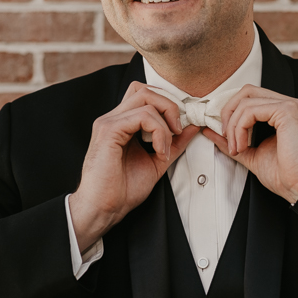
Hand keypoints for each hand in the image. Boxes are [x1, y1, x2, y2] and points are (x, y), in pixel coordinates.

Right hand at [69, 82, 198, 250]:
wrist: (104, 208)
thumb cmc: (123, 189)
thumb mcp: (157, 161)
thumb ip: (173, 142)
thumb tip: (193, 126)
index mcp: (122, 123)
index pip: (146, 95)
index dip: (167, 105)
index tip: (181, 128)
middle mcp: (113, 118)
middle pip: (146, 89)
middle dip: (169, 106)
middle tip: (178, 130)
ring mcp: (109, 122)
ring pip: (146, 98)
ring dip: (165, 121)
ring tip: (165, 147)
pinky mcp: (109, 130)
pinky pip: (142, 116)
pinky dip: (158, 131)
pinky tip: (159, 150)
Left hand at [201, 85, 297, 203]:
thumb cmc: (287, 175)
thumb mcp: (252, 154)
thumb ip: (233, 140)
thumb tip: (210, 131)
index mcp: (282, 112)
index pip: (250, 97)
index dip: (232, 112)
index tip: (225, 136)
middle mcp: (288, 104)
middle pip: (246, 92)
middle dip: (228, 113)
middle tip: (225, 136)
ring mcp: (290, 105)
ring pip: (246, 100)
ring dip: (233, 125)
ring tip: (236, 148)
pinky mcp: (287, 111)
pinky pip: (250, 110)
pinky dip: (240, 128)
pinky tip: (242, 146)